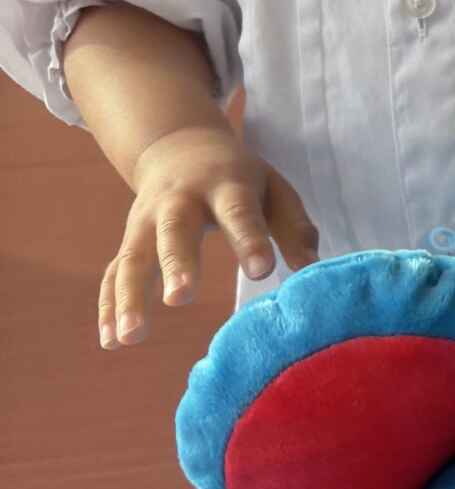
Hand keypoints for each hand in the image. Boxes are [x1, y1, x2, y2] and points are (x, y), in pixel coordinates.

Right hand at [102, 121, 318, 346]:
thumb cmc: (238, 178)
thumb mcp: (273, 188)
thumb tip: (310, 268)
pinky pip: (114, 272)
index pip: (239, 212)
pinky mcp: (131, 240)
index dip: (250, 240)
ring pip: (133, 256)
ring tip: (131, 337)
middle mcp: (178, 201)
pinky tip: (112, 341)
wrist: (180, 147)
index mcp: (224, 185)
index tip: (262, 270)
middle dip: (175, 263)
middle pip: (173, 230)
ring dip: (129, 296)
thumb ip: (293, 227)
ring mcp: (147, 221)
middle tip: (180, 298)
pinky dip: (109, 305)